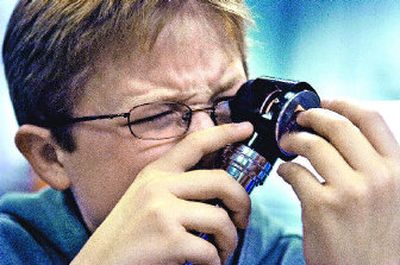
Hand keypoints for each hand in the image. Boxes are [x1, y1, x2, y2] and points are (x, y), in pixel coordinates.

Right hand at [71, 122, 252, 264]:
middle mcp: (159, 186)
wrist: (99, 263)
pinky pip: (210, 250)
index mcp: (156, 173)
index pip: (195, 143)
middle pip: (221, 181)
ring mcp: (163, 211)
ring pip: (220, 219)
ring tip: (222, 251)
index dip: (224, 132)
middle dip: (243, 202)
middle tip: (242, 219)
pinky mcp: (168, 239)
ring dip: (230, 240)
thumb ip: (176, 186)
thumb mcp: (147, 197)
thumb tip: (216, 185)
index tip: (246, 128)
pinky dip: (216, 262)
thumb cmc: (129, 233)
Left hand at [278, 100, 399, 264]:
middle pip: (337, 126)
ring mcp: (349, 192)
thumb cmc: (375, 234)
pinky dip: (285, 168)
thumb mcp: (392, 195)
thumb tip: (344, 132)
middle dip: (310, 117)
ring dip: (292, 140)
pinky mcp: (321, 206)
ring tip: (286, 144)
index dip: (342, 104)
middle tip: (297, 120)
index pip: (370, 119)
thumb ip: (375, 164)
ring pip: (311, 145)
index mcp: (397, 169)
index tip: (324, 101)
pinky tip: (285, 172)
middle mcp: (378, 177)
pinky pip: (294, 172)